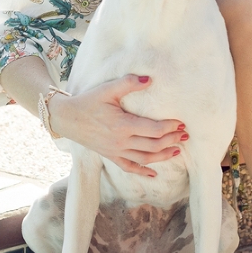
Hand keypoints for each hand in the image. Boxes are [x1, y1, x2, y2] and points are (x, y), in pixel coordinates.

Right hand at [48, 74, 186, 177]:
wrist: (66, 118)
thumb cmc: (87, 101)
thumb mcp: (107, 89)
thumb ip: (128, 83)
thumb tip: (149, 79)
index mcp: (123, 125)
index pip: (153, 129)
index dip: (170, 127)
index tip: (181, 123)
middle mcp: (121, 141)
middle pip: (153, 145)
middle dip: (171, 141)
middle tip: (185, 136)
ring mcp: (116, 151)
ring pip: (145, 159)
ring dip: (163, 156)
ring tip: (177, 151)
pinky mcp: (110, 156)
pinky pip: (129, 167)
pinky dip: (143, 172)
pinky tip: (154, 173)